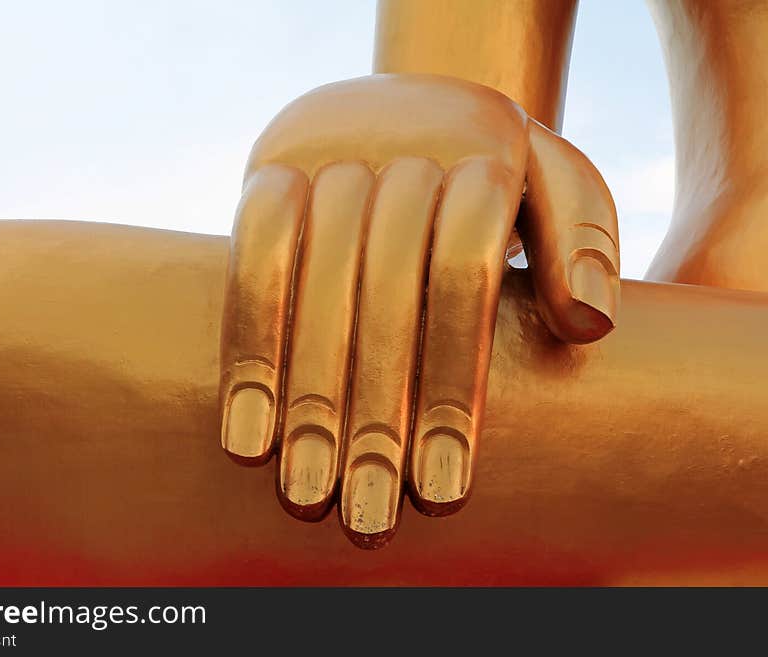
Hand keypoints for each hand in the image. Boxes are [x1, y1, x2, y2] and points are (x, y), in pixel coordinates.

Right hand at [219, 74, 619, 547]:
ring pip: (312, 282)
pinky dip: (248, 345)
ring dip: (305, 396)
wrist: (420, 102)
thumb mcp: (559, 184)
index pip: (462, 276)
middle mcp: (402, 145)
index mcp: (484, 148)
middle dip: (372, 413)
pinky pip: (250, 253)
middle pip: (386, 291)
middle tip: (368, 518)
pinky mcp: (269, 165)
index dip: (449, 386)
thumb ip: (582, 240)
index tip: (441, 490)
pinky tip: (246, 433)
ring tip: (305, 498)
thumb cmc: (500, 172)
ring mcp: (330, 150)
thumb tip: (588, 322)